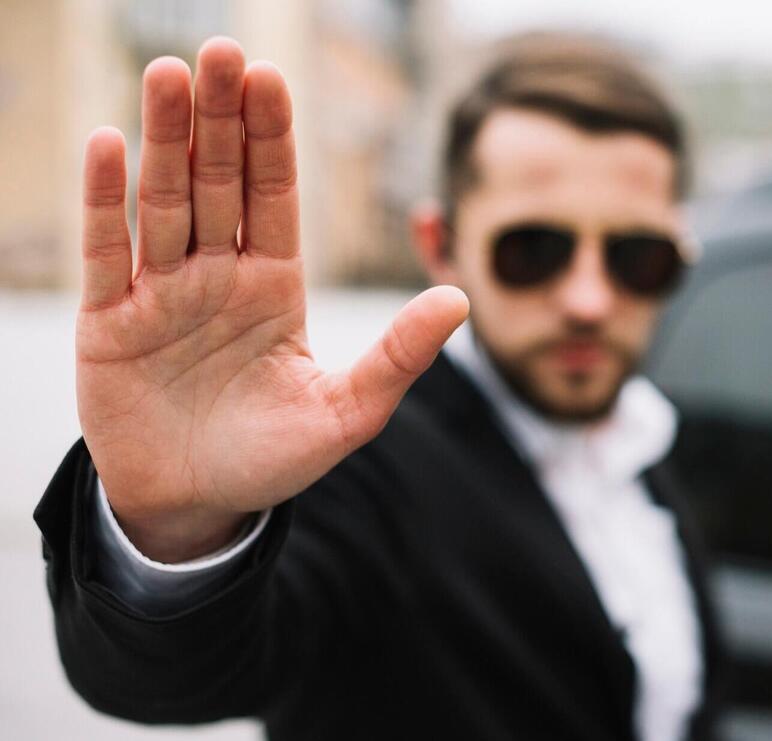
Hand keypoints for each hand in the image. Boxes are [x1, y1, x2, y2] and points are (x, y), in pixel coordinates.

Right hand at [76, 38, 467, 561]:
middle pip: (218, 183)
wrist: (200, 507)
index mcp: (275, 286)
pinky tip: (110, 145)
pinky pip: (109, 254)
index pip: (275, 197)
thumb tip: (461, 299)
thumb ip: (399, 355)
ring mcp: (162, 294)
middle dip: (220, 120)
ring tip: (171, 75)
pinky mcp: (111, 323)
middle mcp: (218, 276)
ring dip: (165, 141)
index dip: (272, 140)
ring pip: (164, 203)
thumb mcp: (350, 411)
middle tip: (222, 52)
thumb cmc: (275, 459)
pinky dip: (107, 203)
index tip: (272, 79)